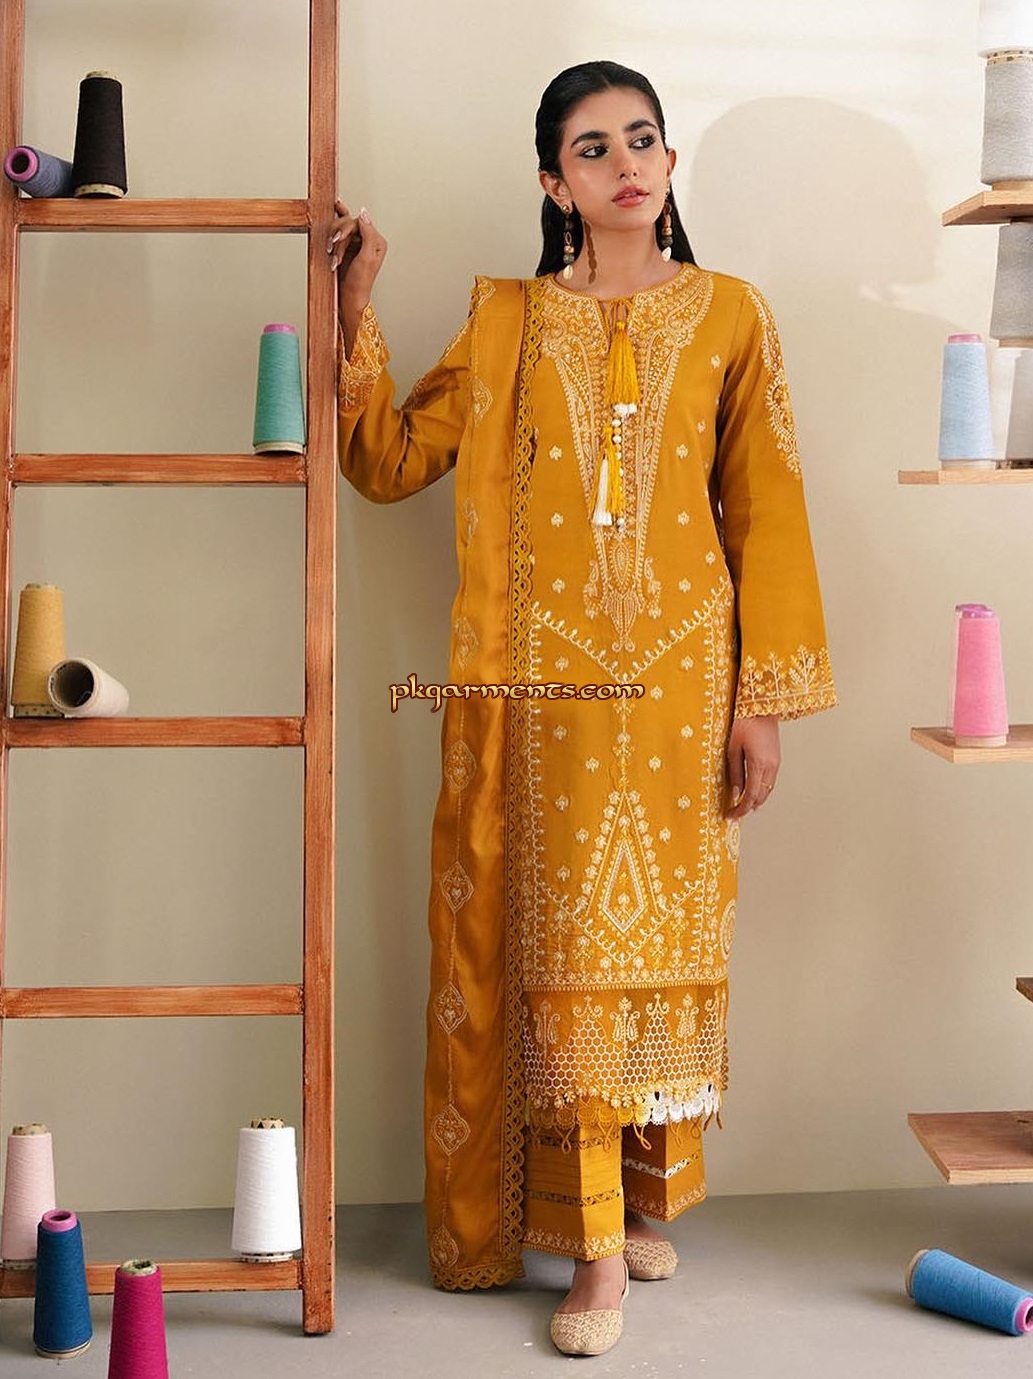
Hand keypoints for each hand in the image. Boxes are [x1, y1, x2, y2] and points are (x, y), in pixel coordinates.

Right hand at [328, 200, 386, 351]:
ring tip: (332, 256)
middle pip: (349, 224)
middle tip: (332, 249)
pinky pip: (340, 230)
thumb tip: (363, 214)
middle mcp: (368, 240)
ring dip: (334, 242)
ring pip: (341, 229)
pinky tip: (335, 208)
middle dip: (339, 239)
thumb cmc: (360, 282)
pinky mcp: (347, 247)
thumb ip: (368, 234)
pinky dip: (336, 226)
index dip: (346, 229)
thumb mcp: (367, 258)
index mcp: (377, 241)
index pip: (359, 223)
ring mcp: (357, 243)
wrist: (349, 297)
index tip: (337, 239)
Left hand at [725, 715, 779, 818]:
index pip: (750, 796)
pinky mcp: (776, 758)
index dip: (740, 809)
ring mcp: (776, 763)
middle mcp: (771, 767)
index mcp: (759, 765)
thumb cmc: (743, 723)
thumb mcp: (733, 748)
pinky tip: (752, 790)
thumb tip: (735, 793)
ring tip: (742, 805)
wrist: (761, 706)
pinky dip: (761, 789)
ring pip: (767, 790)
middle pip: (761, 796)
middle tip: (734, 813)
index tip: (730, 816)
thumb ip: (735, 773)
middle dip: (748, 807)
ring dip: (755, 799)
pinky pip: (770, 781)